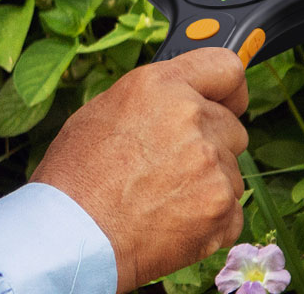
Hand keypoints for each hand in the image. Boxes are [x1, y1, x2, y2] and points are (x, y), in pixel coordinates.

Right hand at [31, 47, 249, 292]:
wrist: (71, 237)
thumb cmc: (75, 178)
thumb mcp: (101, 113)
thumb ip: (153, 101)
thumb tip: (180, 101)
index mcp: (160, 86)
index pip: (225, 67)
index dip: (227, 89)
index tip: (227, 101)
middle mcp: (191, 117)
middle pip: (231, 126)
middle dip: (210, 144)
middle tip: (171, 167)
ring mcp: (211, 165)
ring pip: (231, 171)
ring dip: (208, 183)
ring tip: (162, 199)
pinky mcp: (221, 209)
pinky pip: (232, 210)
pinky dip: (210, 219)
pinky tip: (172, 222)